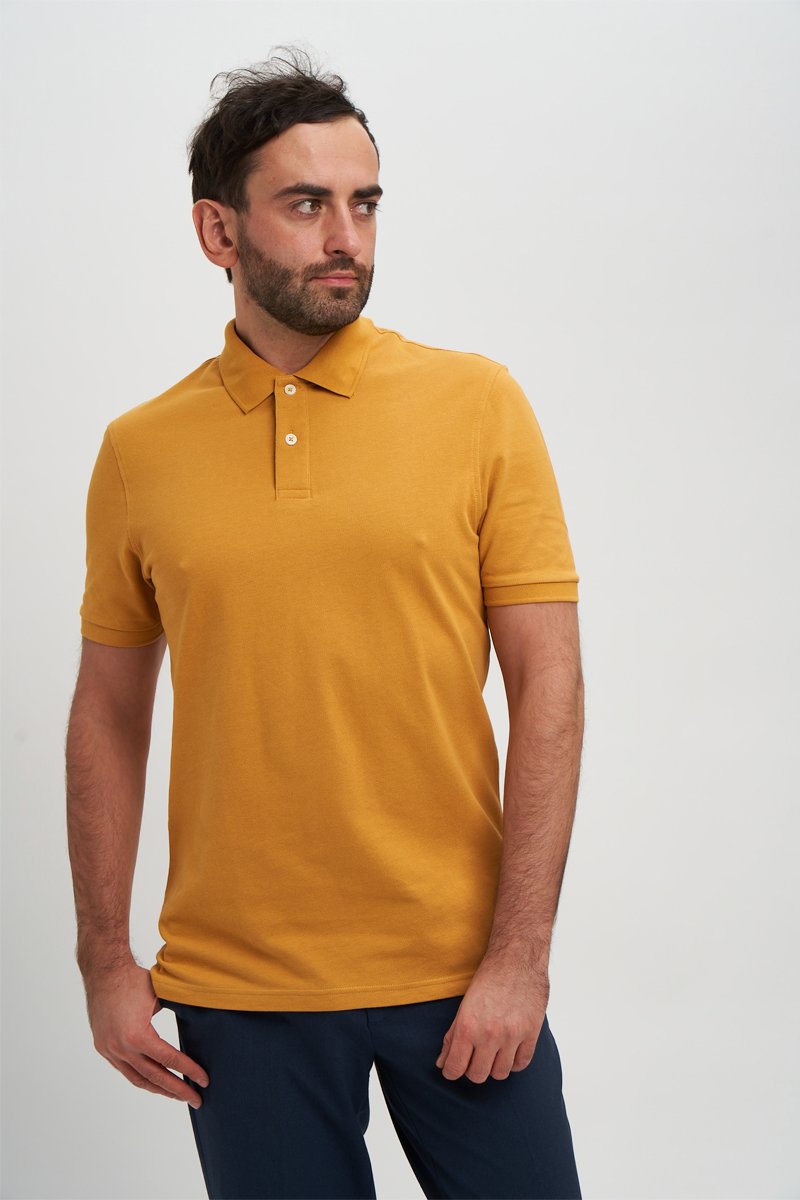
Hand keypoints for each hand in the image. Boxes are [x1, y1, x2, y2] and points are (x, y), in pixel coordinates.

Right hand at [85, 962, 208, 1107]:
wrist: (104, 971)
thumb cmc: (134, 980)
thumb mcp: (161, 998)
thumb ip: (175, 1015)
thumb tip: (195, 1028)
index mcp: (138, 1036)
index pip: (169, 1059)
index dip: (189, 1071)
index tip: (204, 1081)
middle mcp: (121, 1048)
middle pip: (154, 1077)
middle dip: (177, 1090)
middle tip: (196, 1100)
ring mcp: (110, 1050)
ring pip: (137, 1079)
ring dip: (159, 1089)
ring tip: (177, 1095)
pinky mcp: (103, 1047)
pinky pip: (125, 1070)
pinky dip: (141, 1078)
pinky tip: (154, 1081)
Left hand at [434, 952, 549, 1082]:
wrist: (517, 958)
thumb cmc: (489, 978)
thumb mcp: (464, 1005)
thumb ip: (452, 1036)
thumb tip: (442, 1062)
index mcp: (468, 1026)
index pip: (455, 1068)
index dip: (451, 1072)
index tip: (453, 1068)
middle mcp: (489, 1034)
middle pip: (477, 1075)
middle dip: (472, 1070)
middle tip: (473, 1058)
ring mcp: (512, 1035)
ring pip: (500, 1073)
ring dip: (493, 1066)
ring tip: (492, 1052)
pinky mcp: (531, 1033)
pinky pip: (521, 1064)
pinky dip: (513, 1062)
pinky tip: (508, 1050)